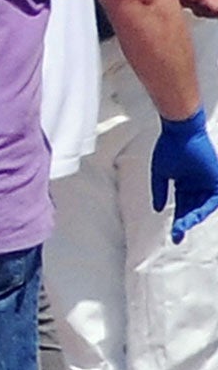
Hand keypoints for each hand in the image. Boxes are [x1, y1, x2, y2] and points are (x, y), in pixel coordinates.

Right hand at [151, 108, 217, 242]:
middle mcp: (197, 185)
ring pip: (203, 206)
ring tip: (183, 226)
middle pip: (193, 210)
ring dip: (194, 217)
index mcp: (185, 184)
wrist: (180, 132)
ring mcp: (207, 182)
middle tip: (177, 236)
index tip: (174, 237)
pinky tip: (196, 216)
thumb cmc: (169, 147)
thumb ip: (159, 192)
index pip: (183, 208)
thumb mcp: (160, 174)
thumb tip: (157, 210)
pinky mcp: (215, 179)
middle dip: (185, 223)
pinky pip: (213, 199)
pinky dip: (206, 208)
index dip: (179, 222)